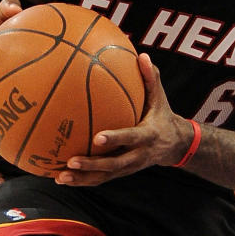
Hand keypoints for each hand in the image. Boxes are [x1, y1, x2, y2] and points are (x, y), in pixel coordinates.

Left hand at [55, 54, 186, 186]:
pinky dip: (82, 180)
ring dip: (82, 178)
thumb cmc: (161, 116)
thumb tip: (141, 55)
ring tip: (60, 177)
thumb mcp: (160, 98)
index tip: (97, 138)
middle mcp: (138, 155)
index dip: (115, 139)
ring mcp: (129, 167)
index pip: (130, 137)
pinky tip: (60, 178)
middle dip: (93, 165)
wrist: (174, 145)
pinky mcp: (121, 173)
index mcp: (147, 135)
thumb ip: (151, 78)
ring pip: (104, 177)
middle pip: (114, 164)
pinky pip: (100, 179)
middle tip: (71, 161)